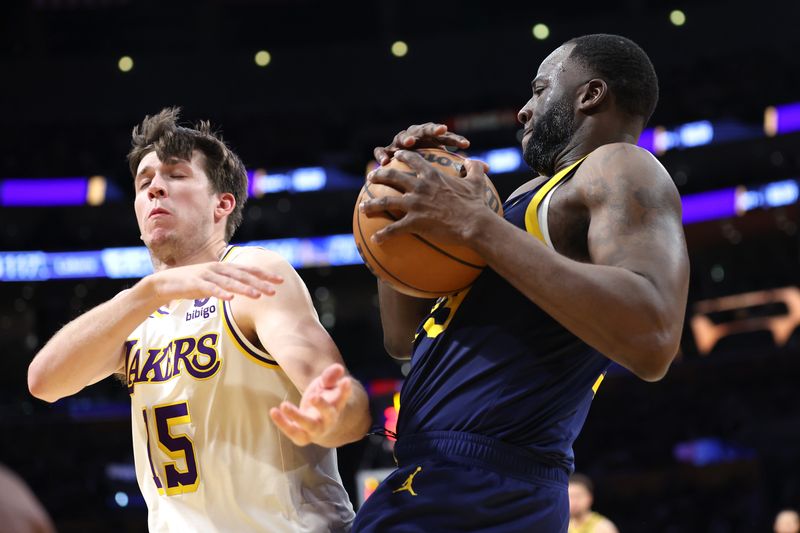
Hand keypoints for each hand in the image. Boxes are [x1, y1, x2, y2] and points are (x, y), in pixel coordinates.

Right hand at [146, 262, 283, 305]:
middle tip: (275, 291)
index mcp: (224, 267)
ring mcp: (206, 275)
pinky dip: (220, 293)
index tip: (281, 281)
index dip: (265, 274)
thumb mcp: (215, 281)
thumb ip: (230, 282)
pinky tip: (230, 299)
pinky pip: (210, 289)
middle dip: (260, 283)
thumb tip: (248, 287)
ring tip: (258, 296)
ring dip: (244, 289)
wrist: (165, 283)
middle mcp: (218, 268)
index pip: (249, 270)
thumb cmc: (193, 283)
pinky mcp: (195, 283)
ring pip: (229, 282)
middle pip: (243, 276)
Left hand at [269, 363, 352, 446]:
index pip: (343, 397)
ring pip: (309, 427)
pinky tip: (274, 411)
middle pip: (328, 415)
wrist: (319, 425)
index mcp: (337, 405)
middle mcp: (329, 420)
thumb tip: (338, 368)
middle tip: (313, 397)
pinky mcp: (302, 436)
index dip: (345, 390)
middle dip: (322, 406)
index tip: (346, 381)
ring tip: (284, 404)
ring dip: (297, 417)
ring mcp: (315, 430)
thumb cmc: (323, 399)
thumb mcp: (326, 385)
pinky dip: (282, 423)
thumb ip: (330, 376)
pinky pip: (293, 432)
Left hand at [360, 151, 492, 245]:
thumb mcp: (477, 182)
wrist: (474, 224)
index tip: (394, 156)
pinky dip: (383, 234)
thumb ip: (474, 168)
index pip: (412, 160)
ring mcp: (414, 205)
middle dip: (378, 175)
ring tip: (362, 207)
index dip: (402, 156)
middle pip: (392, 177)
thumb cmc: (476, 204)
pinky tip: (375, 239)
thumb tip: (473, 161)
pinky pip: (393, 229)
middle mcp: (419, 187)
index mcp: (432, 176)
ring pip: (385, 202)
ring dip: (371, 204)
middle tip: (370, 177)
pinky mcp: (414, 223)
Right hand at [374, 123, 469, 165]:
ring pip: (402, 136)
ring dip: (407, 138)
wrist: (399, 166)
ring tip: (410, 143)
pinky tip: (384, 162)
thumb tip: (488, 169)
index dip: (455, 139)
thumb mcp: (443, 167)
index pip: (445, 137)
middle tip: (441, 131)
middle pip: (424, 130)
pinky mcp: (385, 151)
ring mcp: (399, 142)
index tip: (466, 145)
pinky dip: (382, 154)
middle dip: (432, 129)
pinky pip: (381, 150)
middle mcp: (416, 138)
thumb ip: (461, 167)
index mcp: (432, 140)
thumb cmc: (426, 168)